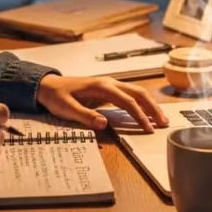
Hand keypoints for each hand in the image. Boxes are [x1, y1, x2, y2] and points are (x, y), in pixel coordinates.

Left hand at [36, 74, 168, 132]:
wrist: (48, 85)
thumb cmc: (56, 96)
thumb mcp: (66, 108)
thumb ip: (85, 116)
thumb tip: (104, 123)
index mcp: (101, 86)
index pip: (127, 101)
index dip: (139, 115)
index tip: (148, 128)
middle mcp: (109, 82)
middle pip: (138, 93)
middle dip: (152, 108)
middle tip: (164, 123)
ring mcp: (110, 85)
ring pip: (136, 92)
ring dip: (150, 104)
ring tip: (161, 119)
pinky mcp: (108, 90)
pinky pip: (130, 95)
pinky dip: (141, 103)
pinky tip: (146, 113)